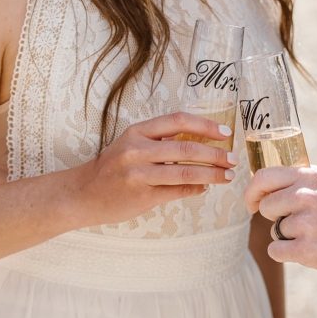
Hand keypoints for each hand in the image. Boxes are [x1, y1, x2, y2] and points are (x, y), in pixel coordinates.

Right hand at [72, 112, 235, 226]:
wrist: (83, 193)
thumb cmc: (112, 166)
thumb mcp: (131, 143)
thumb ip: (161, 140)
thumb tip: (201, 143)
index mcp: (137, 132)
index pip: (178, 121)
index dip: (205, 125)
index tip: (225, 132)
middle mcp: (137, 150)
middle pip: (186, 149)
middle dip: (216, 154)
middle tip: (233, 159)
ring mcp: (139, 174)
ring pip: (185, 173)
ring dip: (212, 174)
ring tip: (227, 176)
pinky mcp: (141, 196)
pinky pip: (177, 191)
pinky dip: (196, 189)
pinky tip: (205, 188)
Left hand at [244, 165, 316, 280]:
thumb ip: (300, 182)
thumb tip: (265, 184)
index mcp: (310, 177)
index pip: (263, 177)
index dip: (252, 192)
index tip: (252, 204)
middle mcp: (306, 196)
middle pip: (265, 206)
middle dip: (274, 217)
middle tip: (296, 224)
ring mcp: (306, 223)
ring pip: (274, 230)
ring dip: (287, 237)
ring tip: (314, 236)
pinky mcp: (307, 250)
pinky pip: (276, 250)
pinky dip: (287, 254)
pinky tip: (309, 250)